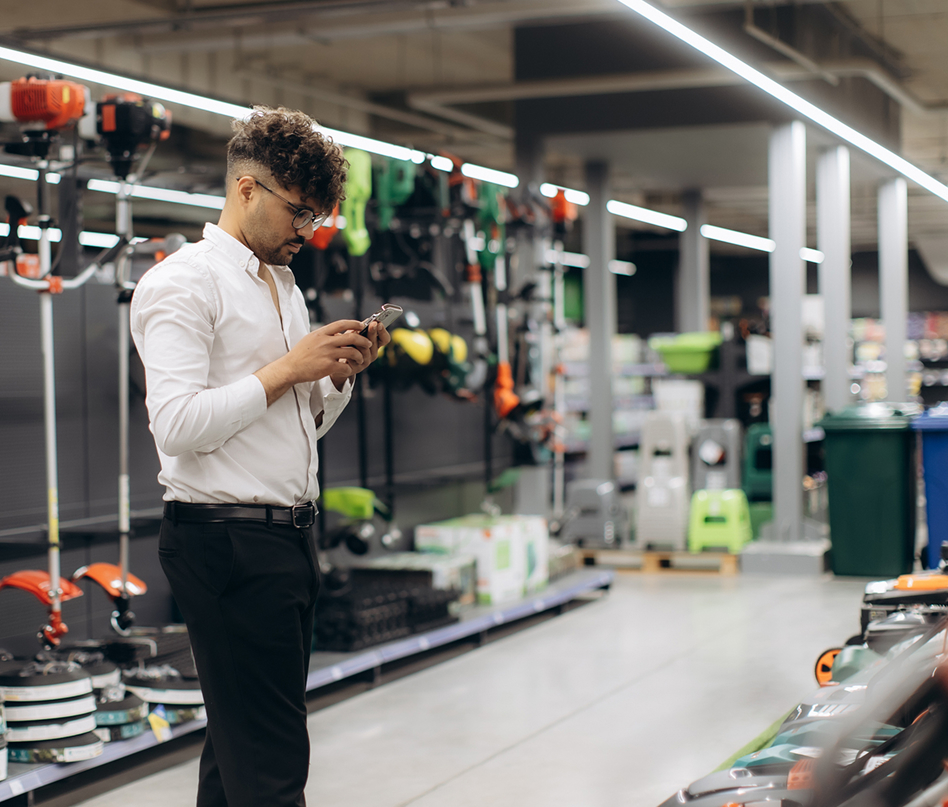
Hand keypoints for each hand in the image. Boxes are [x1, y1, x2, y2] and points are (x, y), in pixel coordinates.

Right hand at [255, 320, 369, 404]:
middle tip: (368, 344)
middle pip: (351, 337)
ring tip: (360, 359)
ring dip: (359, 356)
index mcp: (321, 333)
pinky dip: (350, 369)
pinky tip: (348, 369)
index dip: (354, 323)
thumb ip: (325, 334)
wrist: (290, 368)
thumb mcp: (311, 338)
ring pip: (352, 352)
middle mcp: (325, 341)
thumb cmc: (301, 354)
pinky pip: (346, 366)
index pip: (342, 323)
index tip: (361, 325)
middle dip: (363, 340)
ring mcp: (327, 354)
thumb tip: (339, 331)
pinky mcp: (328, 366)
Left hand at [330, 321, 391, 386]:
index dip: (383, 331)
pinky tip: (344, 344)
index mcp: (374, 345)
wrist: (335, 360)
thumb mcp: (354, 334)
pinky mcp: (355, 368)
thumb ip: (362, 328)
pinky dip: (349, 349)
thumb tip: (369, 320)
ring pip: (365, 350)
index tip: (379, 323)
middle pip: (375, 343)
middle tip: (372, 324)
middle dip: (373, 333)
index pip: (384, 339)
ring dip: (359, 340)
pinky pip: (354, 357)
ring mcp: (364, 362)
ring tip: (354, 333)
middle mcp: (372, 354)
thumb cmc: (346, 345)